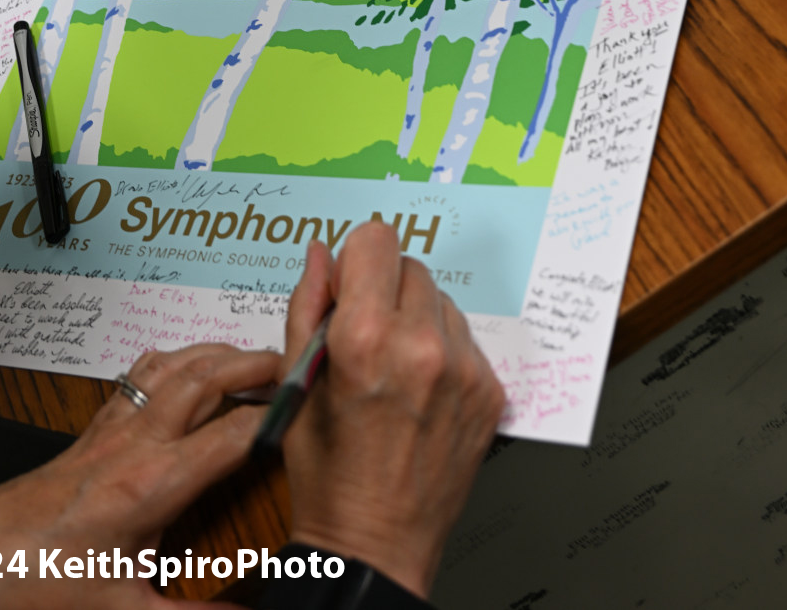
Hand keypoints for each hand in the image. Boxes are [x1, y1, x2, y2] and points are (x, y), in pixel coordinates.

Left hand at [0, 343, 278, 609]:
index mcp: (151, 486)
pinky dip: (175, 358)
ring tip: (255, 357)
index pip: (233, 434)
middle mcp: (135, 442)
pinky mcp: (90, 426)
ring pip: (175, 364)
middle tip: (296, 365)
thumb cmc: (39, 586)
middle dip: (257, 362)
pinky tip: (186, 365)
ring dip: (218, 351)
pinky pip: (141, 373)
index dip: (279, 418)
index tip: (314, 410)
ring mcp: (111, 426)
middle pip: (208, 376)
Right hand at [281, 225, 504, 599]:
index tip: (347, 286)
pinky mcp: (489, 391)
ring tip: (393, 368)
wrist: (375, 546)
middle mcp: (422, 346)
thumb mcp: (296, 385)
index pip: (375, 240)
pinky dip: (443, 350)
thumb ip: (307, 305)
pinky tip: (419, 390)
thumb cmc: (328, 474)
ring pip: (440, 300)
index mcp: (365, 338)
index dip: (355, 260)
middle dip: (384, 289)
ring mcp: (464, 369)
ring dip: (416, 318)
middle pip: (410, 265)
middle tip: (366, 335)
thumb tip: (319, 254)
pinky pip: (465, 338)